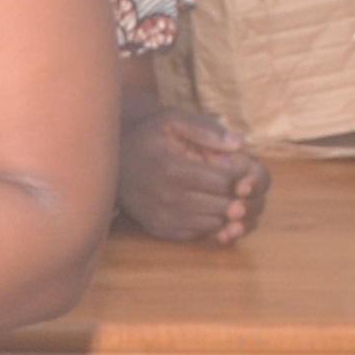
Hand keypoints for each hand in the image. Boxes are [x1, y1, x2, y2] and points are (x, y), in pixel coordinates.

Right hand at [117, 105, 264, 244]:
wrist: (111, 160)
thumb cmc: (147, 136)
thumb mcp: (172, 120)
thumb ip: (206, 129)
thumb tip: (239, 145)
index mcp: (174, 169)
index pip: (226, 182)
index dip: (242, 179)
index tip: (243, 172)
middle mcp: (167, 197)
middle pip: (224, 207)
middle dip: (240, 198)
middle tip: (243, 188)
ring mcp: (163, 217)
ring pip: (215, 224)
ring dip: (227, 213)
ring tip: (228, 197)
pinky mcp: (160, 229)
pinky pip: (198, 234)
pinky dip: (211, 224)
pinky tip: (210, 207)